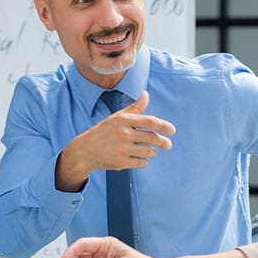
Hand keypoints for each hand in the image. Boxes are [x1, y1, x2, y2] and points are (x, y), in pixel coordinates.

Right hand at [55, 91, 175, 190]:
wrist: (85, 151)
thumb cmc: (104, 132)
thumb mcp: (117, 117)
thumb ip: (134, 108)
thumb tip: (146, 94)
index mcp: (123, 120)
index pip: (149, 121)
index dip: (163, 125)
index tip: (172, 130)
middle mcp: (123, 134)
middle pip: (152, 138)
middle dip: (163, 142)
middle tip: (168, 144)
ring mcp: (122, 149)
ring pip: (149, 151)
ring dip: (151, 152)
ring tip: (147, 150)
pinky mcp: (121, 162)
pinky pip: (142, 163)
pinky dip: (143, 161)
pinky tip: (138, 157)